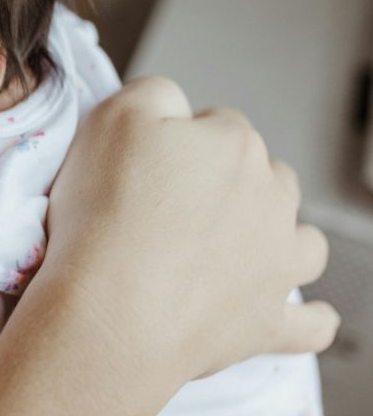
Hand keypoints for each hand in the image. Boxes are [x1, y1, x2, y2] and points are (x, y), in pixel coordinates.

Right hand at [44, 76, 339, 382]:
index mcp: (234, 145)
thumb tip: (174, 104)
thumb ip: (154, 92)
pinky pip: (311, 323)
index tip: (142, 166)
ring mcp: (277, 264)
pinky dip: (307, 317)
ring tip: (227, 247)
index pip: (214, 124)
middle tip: (168, 205)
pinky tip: (294, 311)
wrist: (109, 311)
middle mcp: (271, 198)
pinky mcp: (270, 323)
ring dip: (272, 235)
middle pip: (261, 174)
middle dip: (226, 183)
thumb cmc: (104, 215)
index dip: (175, 142)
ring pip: (299, 237)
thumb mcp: (110, 116)